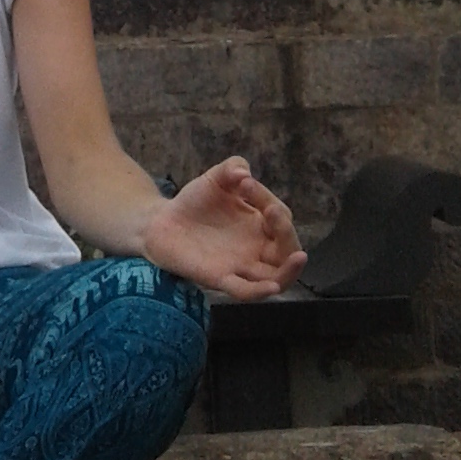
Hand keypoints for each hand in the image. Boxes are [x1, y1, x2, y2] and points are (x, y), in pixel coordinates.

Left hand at [139, 157, 305, 299]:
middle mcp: (256, 247)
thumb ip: (231, 167)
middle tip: (273, 212)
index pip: (279, 215)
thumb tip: (244, 173)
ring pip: (277, 278)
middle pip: (288, 251)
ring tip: (299, 257)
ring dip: (289, 270)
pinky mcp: (221, 278)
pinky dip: (260, 291)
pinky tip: (272, 286)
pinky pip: (245, 291)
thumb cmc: (195, 202)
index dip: (266, 198)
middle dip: (288, 233)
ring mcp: (241, 266)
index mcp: (260, 223)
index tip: (243, 183)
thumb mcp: (215, 178)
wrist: (162, 222)